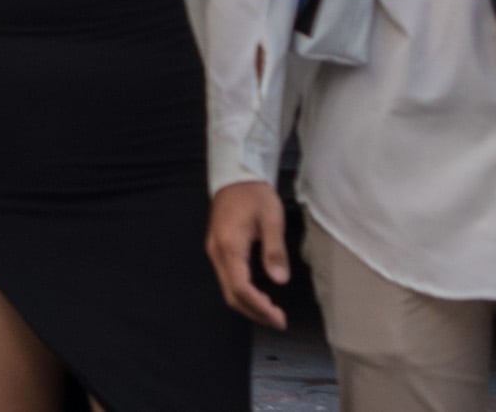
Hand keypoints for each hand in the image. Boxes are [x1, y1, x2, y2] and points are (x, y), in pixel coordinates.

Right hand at [207, 181, 292, 326]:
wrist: (236, 174)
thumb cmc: (255, 194)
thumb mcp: (271, 218)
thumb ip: (274, 251)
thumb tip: (279, 280)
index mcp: (229, 246)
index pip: (241, 288)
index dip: (260, 307)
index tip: (279, 318)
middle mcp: (217, 252)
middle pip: (231, 294)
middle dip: (255, 312)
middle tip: (279, 321)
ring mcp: (215, 251)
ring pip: (228, 289)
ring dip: (249, 305)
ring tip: (272, 312)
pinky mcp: (218, 249)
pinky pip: (228, 279)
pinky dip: (244, 293)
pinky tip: (260, 295)